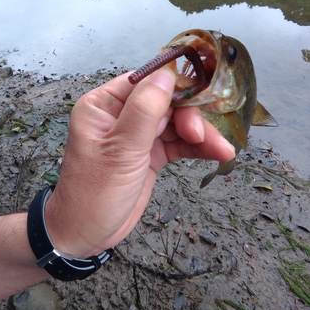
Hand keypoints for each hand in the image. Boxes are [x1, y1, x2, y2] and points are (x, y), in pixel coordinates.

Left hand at [45, 68, 234, 258]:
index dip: (174, 87)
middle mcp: (121, 114)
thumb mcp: (120, 151)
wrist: (86, 235)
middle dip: (189, 117)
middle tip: (204, 137)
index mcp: (104, 104)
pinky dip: (197, 148)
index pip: (145, 83)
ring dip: (201, 135)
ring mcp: (137, 135)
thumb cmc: (94, 192)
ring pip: (176, 124)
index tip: (201, 96)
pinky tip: (218, 154)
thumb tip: (167, 74)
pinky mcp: (150, 154)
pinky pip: (178, 143)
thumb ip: (144, 112)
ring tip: (223, 150)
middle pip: (165, 102)